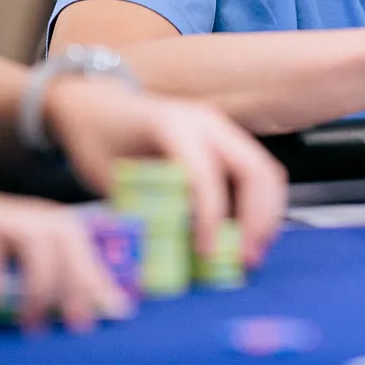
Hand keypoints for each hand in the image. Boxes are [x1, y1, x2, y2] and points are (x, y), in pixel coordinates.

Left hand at [45, 80, 287, 264]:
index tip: (205, 253)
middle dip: (257, 220)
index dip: (210, 218)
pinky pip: (258, 173)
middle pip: (254, 170)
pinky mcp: (227, 142)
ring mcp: (222, 130)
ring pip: (266, 171)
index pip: (205, 174)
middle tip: (246, 260)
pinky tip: (247, 235)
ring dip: (266, 216)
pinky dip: (260, 206)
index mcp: (173, 125)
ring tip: (251, 253)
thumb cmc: (97, 136)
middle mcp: (207, 122)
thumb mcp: (107, 177)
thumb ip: (139, 210)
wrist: (98, 103)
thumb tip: (163, 261)